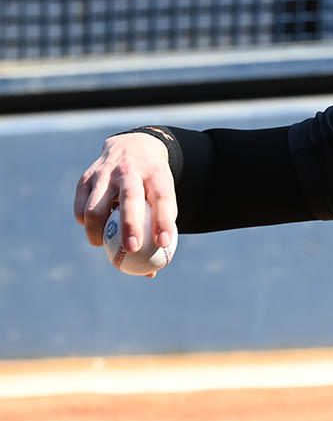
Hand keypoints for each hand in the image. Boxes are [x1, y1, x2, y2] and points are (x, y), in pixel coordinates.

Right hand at [74, 133, 177, 269]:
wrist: (132, 148)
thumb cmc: (152, 184)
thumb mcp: (163, 196)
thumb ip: (158, 229)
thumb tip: (151, 272)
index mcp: (156, 173)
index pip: (163, 197)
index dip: (163, 221)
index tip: (164, 244)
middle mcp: (130, 170)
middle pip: (129, 198)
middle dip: (130, 225)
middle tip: (132, 250)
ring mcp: (105, 172)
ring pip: (95, 206)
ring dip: (97, 231)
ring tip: (102, 245)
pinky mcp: (85, 178)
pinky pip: (81, 207)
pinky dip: (86, 223)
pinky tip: (94, 230)